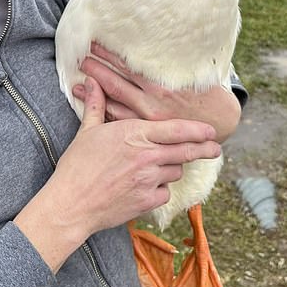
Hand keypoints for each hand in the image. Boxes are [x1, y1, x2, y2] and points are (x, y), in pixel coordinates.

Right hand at [13, 77, 220, 271]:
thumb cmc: (76, 166)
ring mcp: (148, 179)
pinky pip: (165, 192)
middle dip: (204, 149)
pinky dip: (160, 189)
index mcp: (134, 134)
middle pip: (185, 151)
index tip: (211, 131)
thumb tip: (92, 82)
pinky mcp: (147, 201)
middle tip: (215, 148)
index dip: (197, 130)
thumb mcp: (87, 131)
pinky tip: (146, 186)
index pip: (176, 129)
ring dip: (172, 168)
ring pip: (176, 171)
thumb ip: (96, 105)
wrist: (71, 204)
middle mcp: (146, 155)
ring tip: (158, 167)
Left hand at [72, 42, 241, 142]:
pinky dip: (105, 112)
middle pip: (116, 83)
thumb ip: (168, 61)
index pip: (128, 66)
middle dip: (96, 71)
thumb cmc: (203, 92)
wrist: (219, 122)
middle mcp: (152, 102)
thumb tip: (154, 37)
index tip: (94, 43)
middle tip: (79, 58)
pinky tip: (92, 105)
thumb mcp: (189, 73)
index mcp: (162, 84)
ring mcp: (147, 119)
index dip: (109, 55)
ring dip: (95, 93)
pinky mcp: (147, 130)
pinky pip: (122, 121)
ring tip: (77, 83)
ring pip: (114, 104)